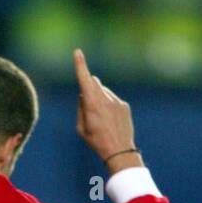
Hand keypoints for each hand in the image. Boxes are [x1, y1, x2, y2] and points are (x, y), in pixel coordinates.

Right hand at [74, 49, 138, 169]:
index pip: (84, 80)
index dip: (80, 65)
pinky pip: (113, 99)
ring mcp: (116, 101)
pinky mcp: (124, 105)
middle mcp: (105, 99)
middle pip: (94, 83)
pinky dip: (108, 106)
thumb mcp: (81, 128)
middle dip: (88, 88)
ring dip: (98, 99)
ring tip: (101, 119)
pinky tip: (110, 121)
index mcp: (92, 105)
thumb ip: (81, 108)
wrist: (119, 150)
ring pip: (103, 91)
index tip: (77, 52)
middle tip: (88, 107)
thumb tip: (84, 95)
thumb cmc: (96, 141)